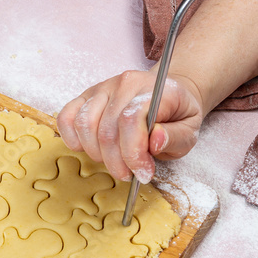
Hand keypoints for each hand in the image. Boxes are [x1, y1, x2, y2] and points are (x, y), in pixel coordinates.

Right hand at [56, 71, 203, 182]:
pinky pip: (67, 117)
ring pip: (84, 125)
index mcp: (155, 89)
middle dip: (116, 162)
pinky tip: (90, 149)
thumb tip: (155, 140)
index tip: (142, 173)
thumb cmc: (176, 116)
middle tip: (130, 174)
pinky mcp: (87, 96)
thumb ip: (175, 137)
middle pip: (107, 129)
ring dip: (96, 154)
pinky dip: (73, 139)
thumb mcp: (190, 131)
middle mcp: (125, 83)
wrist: (165, 95)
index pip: (130, 120)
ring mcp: (103, 88)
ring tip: (114, 161)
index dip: (132, 154)